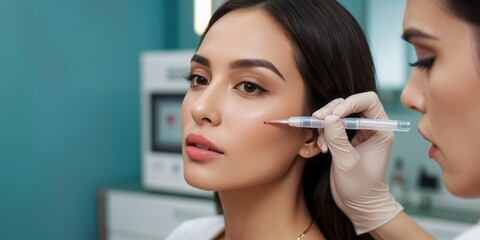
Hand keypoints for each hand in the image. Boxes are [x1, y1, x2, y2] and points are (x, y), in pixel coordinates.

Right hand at [314, 91, 402, 233]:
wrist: (360, 206)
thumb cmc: (361, 188)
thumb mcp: (348, 163)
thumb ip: (338, 139)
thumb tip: (329, 117)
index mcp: (381, 129)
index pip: (368, 101)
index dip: (350, 103)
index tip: (334, 114)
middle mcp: (371, 128)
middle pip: (350, 104)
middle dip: (332, 111)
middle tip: (317, 121)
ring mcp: (358, 133)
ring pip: (338, 114)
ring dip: (325, 125)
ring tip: (322, 144)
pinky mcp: (346, 140)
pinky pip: (332, 126)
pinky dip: (323, 133)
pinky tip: (323, 148)